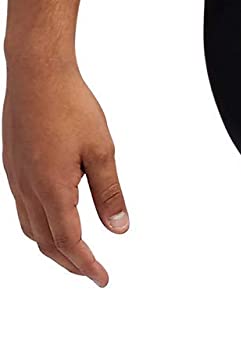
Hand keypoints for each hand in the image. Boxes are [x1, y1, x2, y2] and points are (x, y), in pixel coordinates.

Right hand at [3, 64, 128, 284]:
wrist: (35, 70)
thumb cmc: (69, 103)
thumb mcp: (101, 151)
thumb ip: (109, 193)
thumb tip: (118, 229)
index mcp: (52, 187)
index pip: (69, 241)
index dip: (87, 265)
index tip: (102, 279)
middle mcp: (28, 187)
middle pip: (46, 242)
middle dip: (70, 263)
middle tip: (93, 273)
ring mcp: (16, 177)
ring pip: (31, 228)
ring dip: (53, 248)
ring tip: (75, 255)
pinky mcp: (13, 166)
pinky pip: (23, 209)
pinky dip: (40, 227)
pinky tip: (54, 222)